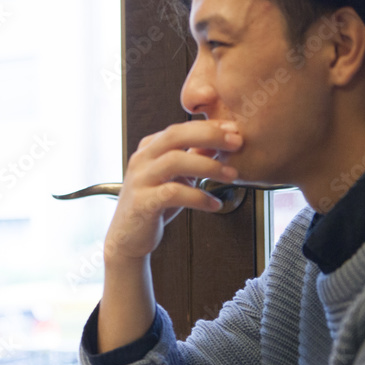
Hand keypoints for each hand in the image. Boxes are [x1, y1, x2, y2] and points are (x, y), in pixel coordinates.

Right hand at [105, 119, 240, 261]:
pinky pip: (173, 193)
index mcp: (149, 150)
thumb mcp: (176, 178)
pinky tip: (214, 204)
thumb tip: (220, 144)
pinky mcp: (142, 202)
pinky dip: (199, 197)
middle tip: (236, 143)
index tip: (233, 130)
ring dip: (208, 166)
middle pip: (175, 136)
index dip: (208, 127)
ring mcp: (140, 180)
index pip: (180, 128)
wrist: (128, 237)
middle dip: (209, 136)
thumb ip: (194, 159)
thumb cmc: (153, 205)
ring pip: (174, 161)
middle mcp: (141, 160)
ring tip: (230, 176)